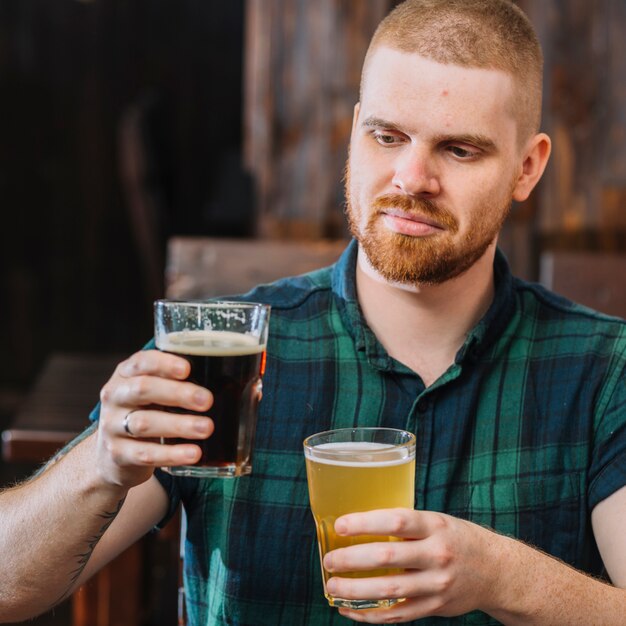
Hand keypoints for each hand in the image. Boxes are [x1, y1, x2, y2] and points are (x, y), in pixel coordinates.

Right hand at [95, 350, 213, 487]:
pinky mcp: (117, 454)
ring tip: (207, 428)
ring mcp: (112, 426)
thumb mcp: (159, 394)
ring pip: (144, 423)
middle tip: (207, 400)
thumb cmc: (149, 413)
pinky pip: (145, 454)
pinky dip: (171, 454)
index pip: (141, 362)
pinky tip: (193, 453)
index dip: (163, 363)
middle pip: (143, 389)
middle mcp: (115, 396)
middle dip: (177, 393)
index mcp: (127, 374)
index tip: (187, 368)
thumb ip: (189, 385)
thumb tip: (252, 391)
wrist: (114, 455)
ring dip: (178, 425)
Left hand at [323, 508, 503, 622]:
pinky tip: (350, 610)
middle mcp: (437, 555)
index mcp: (435, 526)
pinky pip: (397, 615)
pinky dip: (370, 615)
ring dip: (356, 590)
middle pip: (388, 558)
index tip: (341, 525)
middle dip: (353, 560)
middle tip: (329, 560)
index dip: (366, 523)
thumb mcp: (436, 521)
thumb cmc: (457, 539)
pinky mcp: (434, 608)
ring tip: (332, 586)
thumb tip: (359, 525)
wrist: (496, 571)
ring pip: (390, 591)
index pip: (397, 521)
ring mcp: (436, 585)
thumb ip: (405, 525)